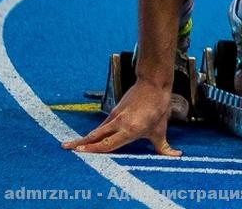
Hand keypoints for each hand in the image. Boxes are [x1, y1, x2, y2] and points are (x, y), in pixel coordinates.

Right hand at [62, 80, 179, 155]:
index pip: (108, 143)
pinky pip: (103, 125)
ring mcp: (115, 116)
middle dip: (80, 143)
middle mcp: (119, 123)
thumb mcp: (161, 129)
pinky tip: (90, 137)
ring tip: (70, 145)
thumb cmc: (158, 107)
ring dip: (84, 138)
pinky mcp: (115, 111)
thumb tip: (176, 156)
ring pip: (97, 130)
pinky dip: (95, 132)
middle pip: (96, 136)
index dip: (94, 149)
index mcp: (130, 129)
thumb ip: (164, 146)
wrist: (153, 85)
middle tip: (65, 148)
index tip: (80, 153)